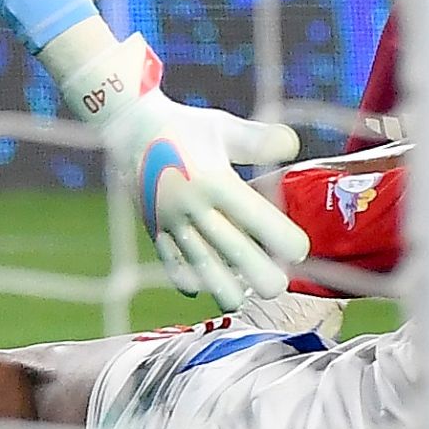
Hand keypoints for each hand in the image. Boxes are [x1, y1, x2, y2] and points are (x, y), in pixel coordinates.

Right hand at [57, 32, 308, 307]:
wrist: (128, 129)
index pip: (254, 216)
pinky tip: (203, 288)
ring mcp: (169, 222)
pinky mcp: (153, 230)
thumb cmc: (185, 128)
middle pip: (231, 250)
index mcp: (213, 179)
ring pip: (199, 265)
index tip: (300, 249)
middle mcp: (191, 205)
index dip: (280, 237)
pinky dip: (186, 280)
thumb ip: (257, 140)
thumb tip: (293, 145)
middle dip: (258, 273)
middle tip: (280, 286)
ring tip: (240, 300)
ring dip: (222, 287)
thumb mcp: (222, 127)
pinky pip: (169, 262)